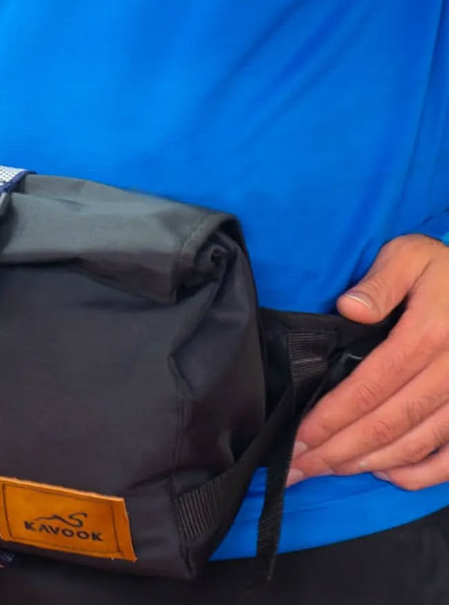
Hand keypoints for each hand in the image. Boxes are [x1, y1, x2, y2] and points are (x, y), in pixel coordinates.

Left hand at [288, 234, 448, 489]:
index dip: (331, 418)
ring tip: (325, 471)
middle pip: (387, 424)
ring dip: (367, 464)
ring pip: (414, 444)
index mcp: (430, 335)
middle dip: (337, 451)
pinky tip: (386, 475)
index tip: (298, 438)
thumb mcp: (410, 256)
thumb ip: (380, 282)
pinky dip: (419, 473)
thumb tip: (349, 308)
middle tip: (297, 467)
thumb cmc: (443, 269)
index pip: (370, 388)